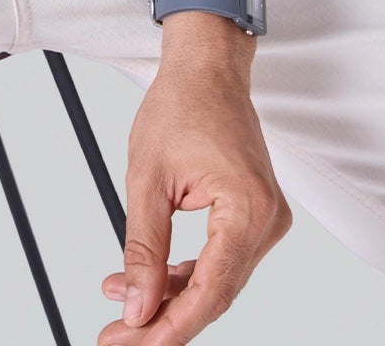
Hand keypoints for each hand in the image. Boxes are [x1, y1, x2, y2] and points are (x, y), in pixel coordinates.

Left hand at [96, 46, 290, 342]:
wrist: (206, 68)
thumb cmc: (180, 105)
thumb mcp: (146, 179)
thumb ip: (144, 249)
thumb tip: (138, 307)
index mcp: (248, 210)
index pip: (211, 292)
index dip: (171, 327)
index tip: (132, 344)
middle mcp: (267, 220)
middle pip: (215, 294)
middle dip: (164, 319)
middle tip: (117, 338)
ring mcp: (266, 219)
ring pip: (216, 281)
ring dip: (170, 298)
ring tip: (120, 307)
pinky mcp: (254, 216)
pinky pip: (220, 260)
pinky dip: (184, 275)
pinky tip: (149, 282)